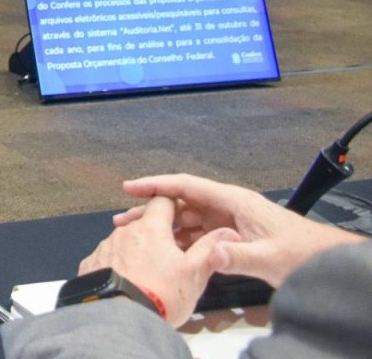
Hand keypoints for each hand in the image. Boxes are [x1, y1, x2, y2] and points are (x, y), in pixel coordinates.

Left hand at [79, 195, 235, 325]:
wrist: (121, 320)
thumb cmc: (162, 295)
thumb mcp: (194, 273)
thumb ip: (210, 249)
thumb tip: (227, 232)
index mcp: (151, 228)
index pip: (162, 201)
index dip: (174, 206)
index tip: (183, 218)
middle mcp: (123, 232)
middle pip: (143, 224)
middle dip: (157, 235)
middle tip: (170, 257)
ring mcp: (104, 247)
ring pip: (125, 241)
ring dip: (137, 251)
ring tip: (148, 274)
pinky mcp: (90, 264)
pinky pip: (108, 258)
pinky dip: (118, 264)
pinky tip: (127, 281)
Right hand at [112, 174, 362, 287]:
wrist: (322, 260)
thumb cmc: (302, 252)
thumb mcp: (268, 257)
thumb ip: (236, 256)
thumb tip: (208, 255)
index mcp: (234, 201)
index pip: (187, 186)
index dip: (156, 185)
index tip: (130, 187)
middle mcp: (227, 206)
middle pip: (181, 203)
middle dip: (151, 210)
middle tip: (124, 219)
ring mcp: (228, 221)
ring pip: (187, 219)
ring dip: (163, 227)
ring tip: (136, 235)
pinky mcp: (231, 235)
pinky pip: (198, 234)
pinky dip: (180, 240)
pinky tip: (165, 250)